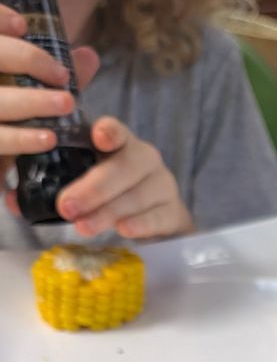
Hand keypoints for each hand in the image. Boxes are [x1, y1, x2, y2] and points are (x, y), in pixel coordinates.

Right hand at [0, 5, 99, 168]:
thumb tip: (89, 55)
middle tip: (62, 74)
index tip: (22, 25)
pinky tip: (49, 138)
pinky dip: (22, 139)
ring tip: (67, 103)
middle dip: (25, 59)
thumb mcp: (34, 93)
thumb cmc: (19, 120)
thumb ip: (54, 75)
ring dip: (31, 101)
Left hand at [56, 118, 193, 240]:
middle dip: (93, 188)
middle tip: (67, 207)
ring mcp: (163, 185)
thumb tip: (18, 199)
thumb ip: (58, 184)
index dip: (109, 131)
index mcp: (120, 144)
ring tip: (83, 227)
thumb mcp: (89, 180)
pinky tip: (123, 231)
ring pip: (137, 195)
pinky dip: (139, 224)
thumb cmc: (115, 194)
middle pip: (124, 168)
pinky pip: (157, 217)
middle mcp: (145, 159)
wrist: (158, 217)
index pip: (116, 131)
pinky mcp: (174, 212)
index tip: (98, 137)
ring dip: (108, 212)